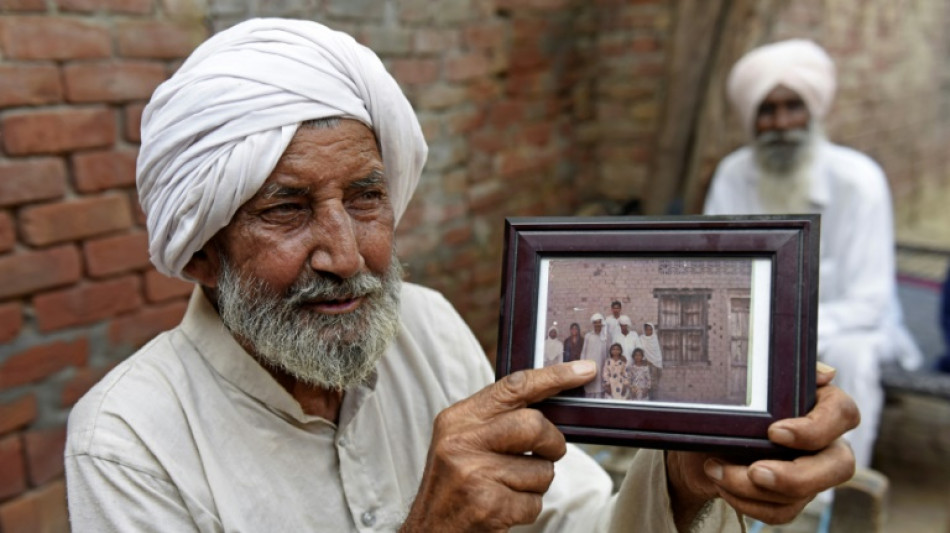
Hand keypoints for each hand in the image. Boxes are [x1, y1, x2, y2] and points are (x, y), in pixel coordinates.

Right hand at [401, 360, 596, 531]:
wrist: (428, 532)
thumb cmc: (454, 486)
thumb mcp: (461, 443)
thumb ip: (496, 421)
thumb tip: (549, 404)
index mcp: (458, 419)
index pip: (513, 387)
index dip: (554, 376)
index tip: (584, 370)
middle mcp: (462, 442)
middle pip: (535, 425)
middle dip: (552, 443)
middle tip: (549, 453)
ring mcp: (473, 474)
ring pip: (542, 470)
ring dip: (536, 485)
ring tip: (509, 489)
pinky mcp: (487, 506)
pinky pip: (534, 503)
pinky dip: (527, 509)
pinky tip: (503, 509)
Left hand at [666, 363, 858, 530]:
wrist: (701, 437)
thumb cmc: (728, 403)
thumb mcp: (746, 384)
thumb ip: (784, 372)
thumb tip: (826, 374)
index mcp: (820, 403)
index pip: (843, 413)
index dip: (815, 428)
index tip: (774, 432)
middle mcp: (824, 440)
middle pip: (840, 466)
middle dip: (796, 476)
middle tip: (755, 472)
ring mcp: (811, 472)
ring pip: (804, 494)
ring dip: (752, 488)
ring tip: (716, 469)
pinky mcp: (792, 497)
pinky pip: (782, 512)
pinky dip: (748, 503)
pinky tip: (722, 484)